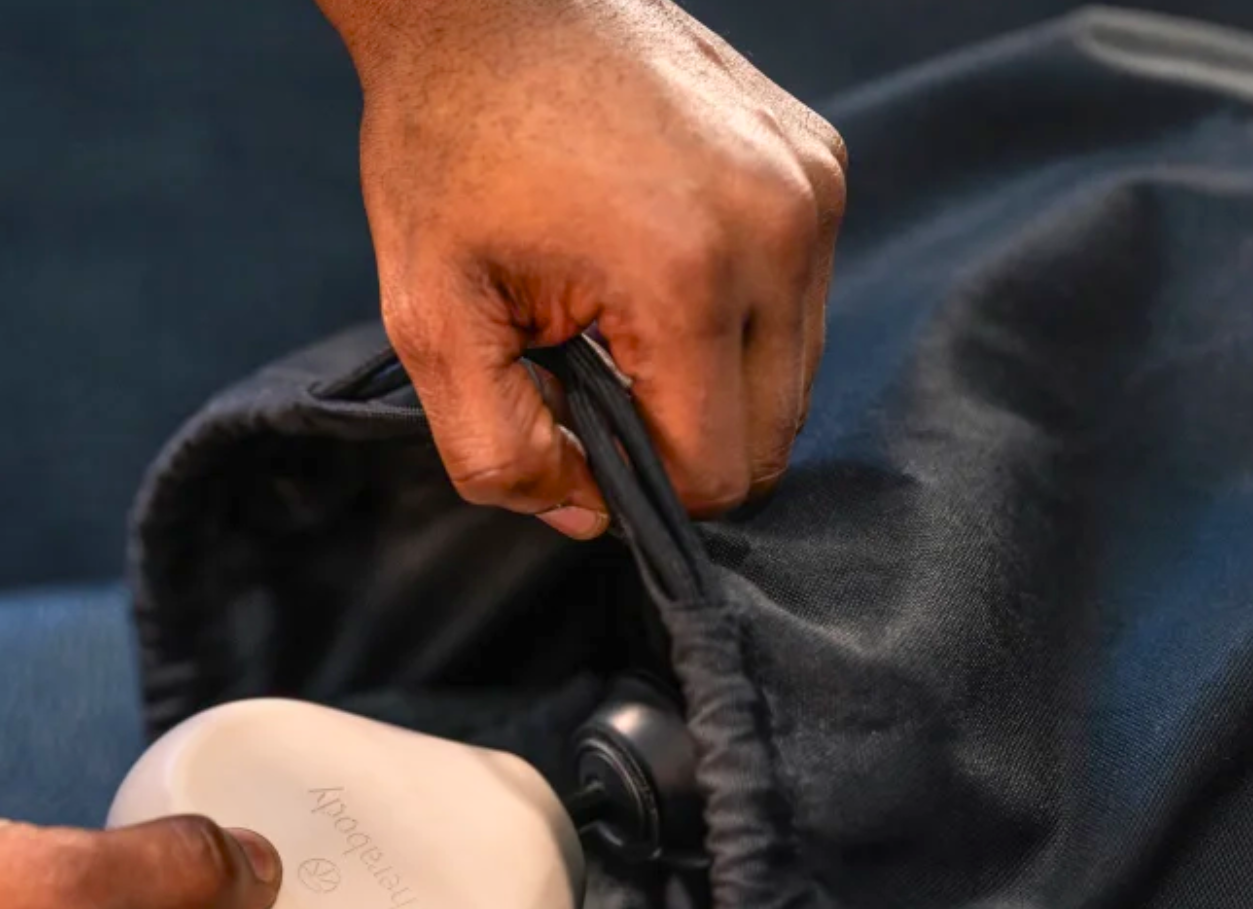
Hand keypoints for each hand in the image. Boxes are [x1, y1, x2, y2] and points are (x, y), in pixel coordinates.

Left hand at [323, 0, 846, 530]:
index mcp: (689, 276)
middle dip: (679, 438)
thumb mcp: (431, 315)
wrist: (485, 0)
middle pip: (769, 435)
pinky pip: (799, 294)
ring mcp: (813, 186)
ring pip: (794, 372)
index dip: (634, 486)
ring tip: (617, 317)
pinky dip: (735, 312)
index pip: (712, 472)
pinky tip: (654, 263)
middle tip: (586, 375)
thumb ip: (497, 447)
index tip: (568, 428)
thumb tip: (585, 514)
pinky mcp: (820, 159)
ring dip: (710, 378)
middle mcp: (780, 229)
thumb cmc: (447, 145)